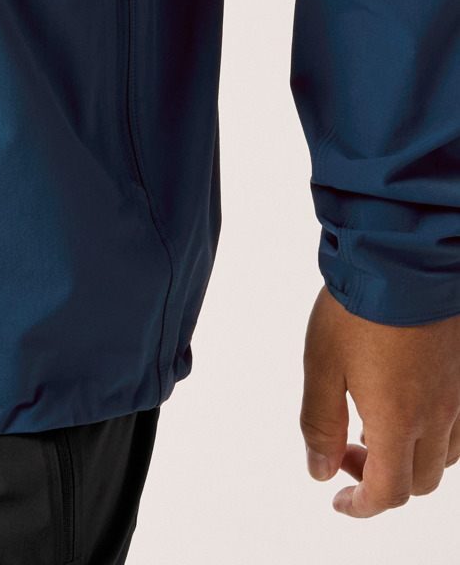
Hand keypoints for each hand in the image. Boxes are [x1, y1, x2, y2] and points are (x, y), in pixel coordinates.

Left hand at [301, 285, 459, 515]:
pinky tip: (407, 407)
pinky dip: (433, 437)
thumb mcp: (321, 364)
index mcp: (397, 422)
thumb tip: (320, 471)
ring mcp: (457, 398)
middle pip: (417, 482)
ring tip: (372, 427)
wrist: (403, 258)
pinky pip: (458, 430)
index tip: (339, 499)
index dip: (361, 505)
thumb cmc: (359, 306)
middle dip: (380, 480)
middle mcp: (437, 418)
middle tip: (345, 450)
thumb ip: (319, 424)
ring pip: (442, 459)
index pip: (387, 492)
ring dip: (409, 459)